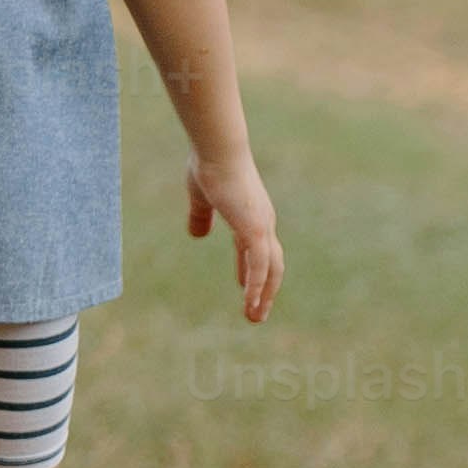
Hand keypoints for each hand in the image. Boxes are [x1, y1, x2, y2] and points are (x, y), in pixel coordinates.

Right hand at [186, 153, 282, 323]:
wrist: (218, 150)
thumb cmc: (209, 166)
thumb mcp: (200, 197)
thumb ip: (200, 216)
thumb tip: (196, 235)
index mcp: (251, 214)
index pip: (255, 250)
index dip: (250, 271)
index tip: (247, 290)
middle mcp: (263, 222)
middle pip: (271, 263)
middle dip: (265, 290)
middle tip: (257, 312)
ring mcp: (262, 227)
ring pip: (271, 269)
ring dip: (264, 295)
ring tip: (254, 317)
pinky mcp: (255, 230)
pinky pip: (260, 266)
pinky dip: (258, 286)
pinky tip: (250, 303)